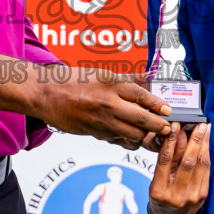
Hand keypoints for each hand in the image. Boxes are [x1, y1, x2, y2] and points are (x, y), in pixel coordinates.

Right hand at [32, 68, 172, 143]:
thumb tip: (146, 79)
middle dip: (157, 126)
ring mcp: (100, 120)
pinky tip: (127, 136)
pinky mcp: (92, 132)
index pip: (141, 95)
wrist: (45, 94)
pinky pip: (115, 139)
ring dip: (142, 136)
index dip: (157, 104)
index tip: (168, 111)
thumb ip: (124, 79)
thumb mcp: (100, 74)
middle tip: (166, 128)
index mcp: (110, 84)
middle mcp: (107, 102)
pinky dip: (124, 139)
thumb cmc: (72, 81)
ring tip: (148, 134)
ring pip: (130, 133)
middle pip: (141, 118)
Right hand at [147, 124, 210, 213]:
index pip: (165, 160)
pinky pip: (206, 170)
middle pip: (187, 161)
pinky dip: (206, 155)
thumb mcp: (156, 180)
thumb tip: (175, 135)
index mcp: (159, 191)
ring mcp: (192, 197)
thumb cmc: (161, 197)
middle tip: (199, 125)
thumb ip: (166, 160)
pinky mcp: (203, 196)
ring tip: (205, 130)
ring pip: (200, 165)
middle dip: (194, 140)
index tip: (176, 126)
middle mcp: (176, 195)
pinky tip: (206, 144)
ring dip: (204, 144)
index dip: (171, 141)